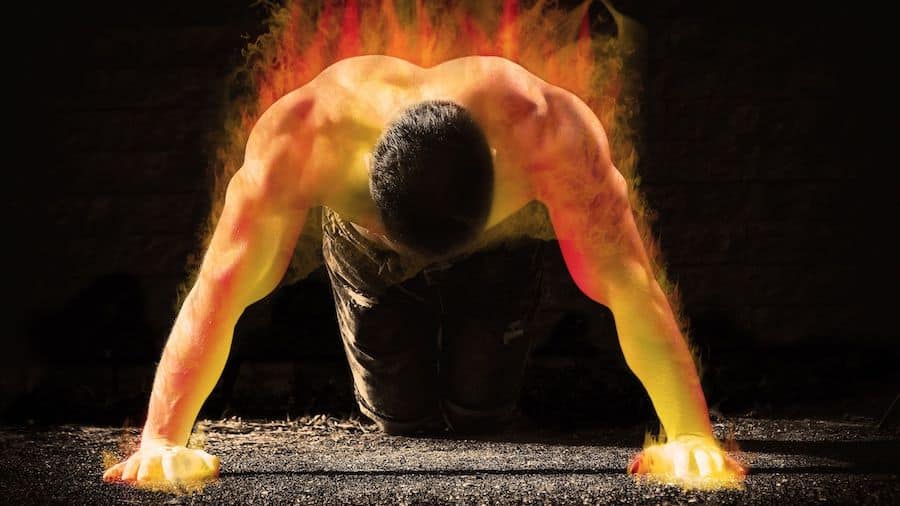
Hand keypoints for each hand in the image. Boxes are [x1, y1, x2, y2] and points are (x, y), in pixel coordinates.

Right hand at [102, 439, 219, 490]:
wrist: (163, 445)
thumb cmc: (183, 457)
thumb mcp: (197, 456)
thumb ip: (208, 462)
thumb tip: (216, 469)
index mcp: (171, 456)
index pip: (172, 463)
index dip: (174, 472)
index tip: (176, 481)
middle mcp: (154, 457)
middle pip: (150, 462)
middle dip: (147, 470)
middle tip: (145, 479)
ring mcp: (142, 460)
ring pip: (134, 463)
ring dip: (130, 470)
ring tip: (127, 478)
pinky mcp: (131, 464)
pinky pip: (120, 467)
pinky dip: (114, 471)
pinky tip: (107, 478)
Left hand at [628, 434, 744, 488]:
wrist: (690, 432)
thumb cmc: (672, 449)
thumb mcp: (658, 452)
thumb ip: (647, 461)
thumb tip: (633, 471)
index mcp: (682, 450)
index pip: (681, 458)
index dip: (682, 467)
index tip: (681, 477)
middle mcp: (697, 450)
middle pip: (702, 457)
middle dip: (705, 467)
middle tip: (706, 478)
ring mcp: (709, 451)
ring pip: (717, 457)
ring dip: (722, 466)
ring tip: (728, 477)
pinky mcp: (719, 455)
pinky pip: (728, 460)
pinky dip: (734, 466)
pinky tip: (741, 474)